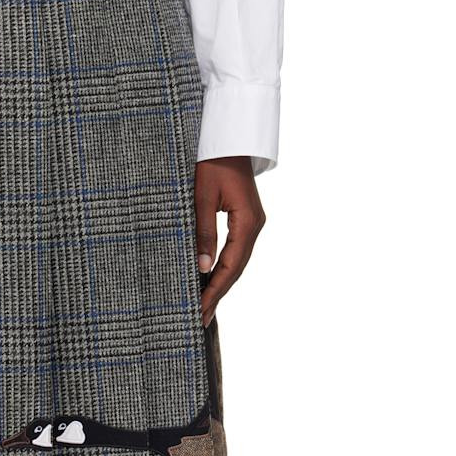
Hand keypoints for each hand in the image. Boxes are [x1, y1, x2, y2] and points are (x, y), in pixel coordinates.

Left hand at [195, 156, 265, 326]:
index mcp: (248, 221)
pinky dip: (223, 268)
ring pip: (237, 261)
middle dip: (217, 294)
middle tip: (200, 318)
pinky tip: (211, 282)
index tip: (200, 310)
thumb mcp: (201, 197)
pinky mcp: (245, 219)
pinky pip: (236, 250)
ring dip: (220, 284)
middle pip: (236, 268)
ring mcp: (252, 223)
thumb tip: (202, 268)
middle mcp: (255, 225)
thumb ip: (203, 233)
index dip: (215, 290)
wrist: (228, 136)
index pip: (230, 266)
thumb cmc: (212, 162)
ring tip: (204, 307)